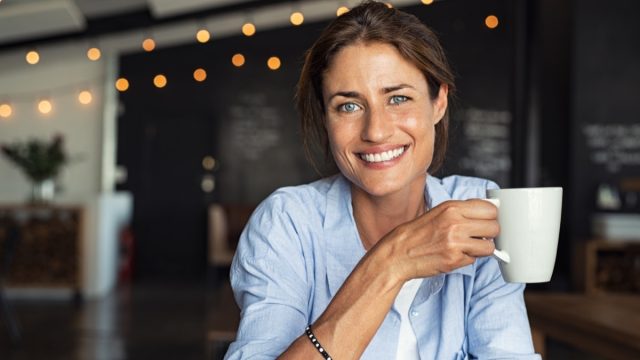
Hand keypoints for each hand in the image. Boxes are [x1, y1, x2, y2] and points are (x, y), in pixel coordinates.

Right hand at [376, 199, 498, 281]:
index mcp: (452, 208)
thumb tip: (490, 210)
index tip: (486, 221)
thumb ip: (463, 210)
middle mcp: (455, 223)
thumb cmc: (417, 233)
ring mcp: (455, 243)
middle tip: (478, 236)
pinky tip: (454, 255)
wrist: (398, 253)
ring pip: (489, 247)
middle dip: (489, 234)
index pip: (490, 209)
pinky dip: (467, 259)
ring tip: (466, 247)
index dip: (491, 216)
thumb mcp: (438, 212)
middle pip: (494, 227)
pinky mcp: (454, 260)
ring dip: (481, 249)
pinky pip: (474, 260)